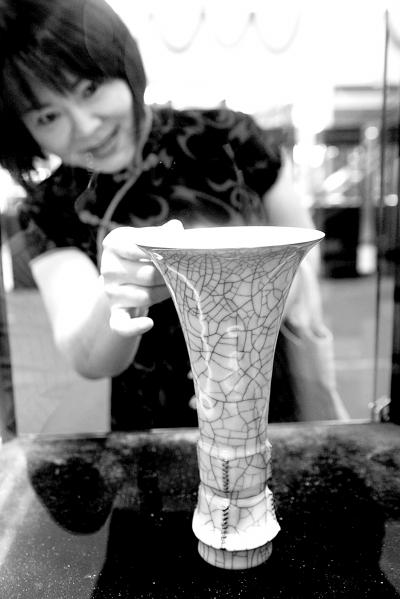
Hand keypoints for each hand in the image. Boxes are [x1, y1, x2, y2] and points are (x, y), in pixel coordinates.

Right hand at [100, 220, 182, 336]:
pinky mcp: (115, 312)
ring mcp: (110, 292)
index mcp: (114, 243)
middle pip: (147, 275)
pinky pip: (121, 324)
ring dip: (164, 294)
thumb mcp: (146, 239)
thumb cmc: (140, 255)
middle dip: (169, 276)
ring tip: (175, 288)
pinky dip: (134, 327)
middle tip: (184, 274)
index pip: (139, 247)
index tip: (178, 252)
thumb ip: (161, 234)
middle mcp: (108, 268)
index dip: (161, 251)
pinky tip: (148, 323)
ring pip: (145, 297)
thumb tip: (176, 229)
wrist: (122, 280)